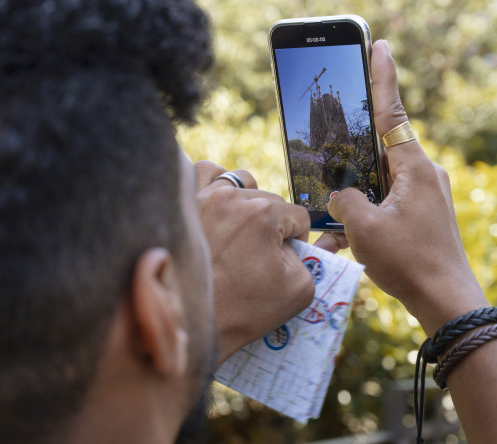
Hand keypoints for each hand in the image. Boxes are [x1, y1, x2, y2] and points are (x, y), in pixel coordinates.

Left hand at [195, 161, 333, 363]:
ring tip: (238, 228)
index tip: (283, 260)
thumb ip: (315, 257)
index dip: (296, 240)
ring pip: (237, 181)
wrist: (190, 323)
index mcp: (264, 213)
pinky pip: (202, 173)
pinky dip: (213, 183)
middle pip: (268, 199)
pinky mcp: (182, 203)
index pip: (296, 215)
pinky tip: (215, 206)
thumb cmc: (243, 310)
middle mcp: (231, 197)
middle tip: (258, 255)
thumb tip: (312, 241)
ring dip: (245, 200)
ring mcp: (202, 196)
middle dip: (270, 224)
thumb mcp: (298, 290)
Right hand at [327, 40, 488, 335]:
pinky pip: (386, 205)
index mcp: (414, 169)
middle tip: (331, 149)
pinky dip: (365, 219)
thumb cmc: (409, 263)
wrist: (447, 303)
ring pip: (379, 183)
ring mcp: (425, 196)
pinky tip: (345, 244)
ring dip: (355, 198)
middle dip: (352, 155)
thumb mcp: (363, 228)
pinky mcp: (422, 216)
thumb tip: (340, 195)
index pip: (393, 113)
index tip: (380, 46)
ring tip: (337, 226)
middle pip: (379, 151)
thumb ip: (343, 200)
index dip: (383, 78)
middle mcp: (424, 176)